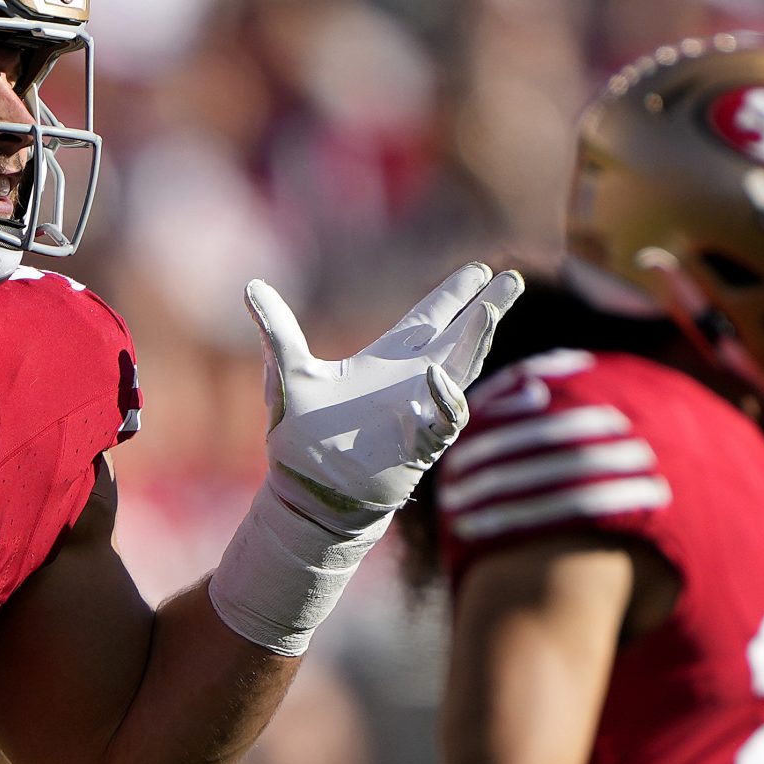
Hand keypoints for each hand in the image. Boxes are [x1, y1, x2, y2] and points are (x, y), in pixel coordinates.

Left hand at [243, 263, 524, 540]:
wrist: (307, 492)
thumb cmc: (301, 439)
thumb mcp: (288, 375)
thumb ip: (277, 331)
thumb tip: (252, 286)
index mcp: (386, 361)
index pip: (428, 320)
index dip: (453, 295)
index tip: (479, 270)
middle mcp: (411, 383)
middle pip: (459, 338)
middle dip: (485, 309)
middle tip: (512, 279)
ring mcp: (420, 413)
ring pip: (462, 371)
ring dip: (477, 341)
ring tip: (492, 310)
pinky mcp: (419, 446)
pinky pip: (443, 420)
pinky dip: (444, 399)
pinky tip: (439, 376)